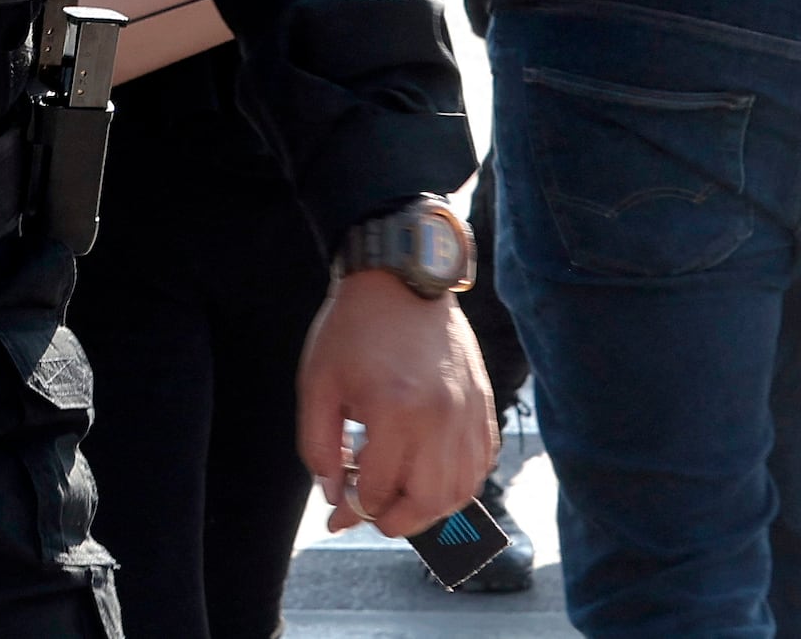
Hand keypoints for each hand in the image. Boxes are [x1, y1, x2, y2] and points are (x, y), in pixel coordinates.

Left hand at [295, 267, 493, 542]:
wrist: (401, 279)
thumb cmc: (354, 328)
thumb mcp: (317, 385)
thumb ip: (318, 448)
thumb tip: (335, 495)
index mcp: (395, 410)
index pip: (378, 489)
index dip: (353, 507)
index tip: (339, 509)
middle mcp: (441, 419)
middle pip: (427, 502)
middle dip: (395, 521)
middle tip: (371, 514)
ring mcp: (469, 415)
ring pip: (459, 492)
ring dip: (429, 509)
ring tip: (400, 500)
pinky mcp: (483, 408)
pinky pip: (480, 466)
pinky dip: (458, 485)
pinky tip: (431, 478)